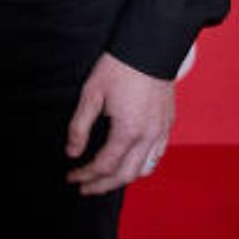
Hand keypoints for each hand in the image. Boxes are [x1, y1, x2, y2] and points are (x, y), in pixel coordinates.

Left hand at [65, 52, 174, 195]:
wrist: (149, 50)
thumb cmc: (117, 69)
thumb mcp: (91, 94)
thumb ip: (79, 126)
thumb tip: (72, 152)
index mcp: (129, 131)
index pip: (105, 165)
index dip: (86, 174)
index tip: (70, 177)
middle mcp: (149, 137)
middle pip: (125, 175)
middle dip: (102, 185)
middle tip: (83, 188)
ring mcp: (162, 133)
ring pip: (144, 170)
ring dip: (122, 179)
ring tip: (102, 181)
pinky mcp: (167, 126)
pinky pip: (156, 157)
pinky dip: (141, 167)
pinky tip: (127, 166)